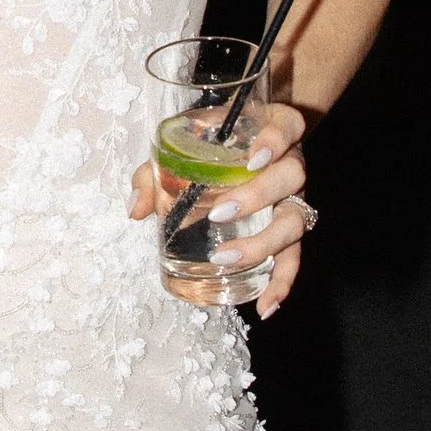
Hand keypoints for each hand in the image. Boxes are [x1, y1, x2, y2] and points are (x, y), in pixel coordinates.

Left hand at [127, 96, 311, 319]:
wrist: (247, 143)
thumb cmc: (214, 142)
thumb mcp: (185, 143)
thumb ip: (156, 170)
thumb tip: (136, 208)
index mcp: (271, 128)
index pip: (288, 125)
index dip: (276, 140)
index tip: (254, 157)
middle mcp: (291, 161)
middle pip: (292, 176)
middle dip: (258, 196)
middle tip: (219, 214)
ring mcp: (293, 197)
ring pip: (294, 220)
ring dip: (263, 242)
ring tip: (228, 258)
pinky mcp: (289, 229)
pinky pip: (293, 257)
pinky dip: (282, 282)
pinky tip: (265, 305)